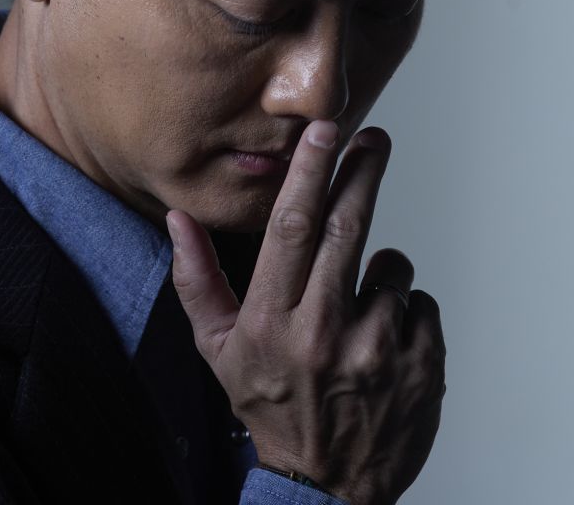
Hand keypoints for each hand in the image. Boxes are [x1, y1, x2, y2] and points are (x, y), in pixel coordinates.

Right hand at [167, 121, 445, 504]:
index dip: (310, 171)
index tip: (323, 131)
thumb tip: (179, 217)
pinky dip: (405, 307)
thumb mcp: (216, 348)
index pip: (293, 228)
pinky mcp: (420, 364)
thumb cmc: (270, 405)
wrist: (327, 488)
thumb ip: (197, 278)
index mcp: (272, 320)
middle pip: (349, 227)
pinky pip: (420, 303)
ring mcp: (377, 349)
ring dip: (381, 267)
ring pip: (391, 267)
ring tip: (360, 303)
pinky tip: (382, 338)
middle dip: (362, 173)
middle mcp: (324, 330)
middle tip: (374, 139)